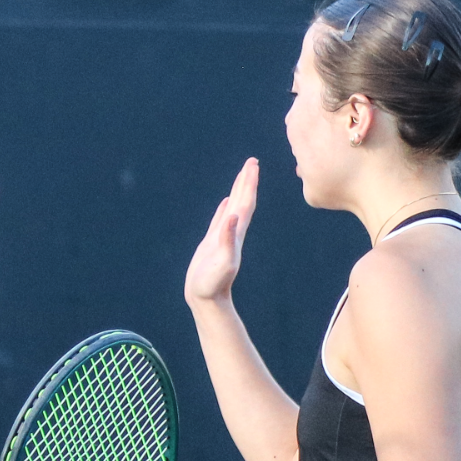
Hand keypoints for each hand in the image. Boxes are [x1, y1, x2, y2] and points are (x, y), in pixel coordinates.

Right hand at [184, 158, 257, 305]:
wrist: (207, 299)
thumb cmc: (213, 283)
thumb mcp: (222, 261)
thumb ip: (227, 238)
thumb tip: (234, 214)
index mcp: (237, 232)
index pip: (246, 202)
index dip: (249, 183)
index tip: (253, 165)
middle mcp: (233, 232)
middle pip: (243, 201)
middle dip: (247, 181)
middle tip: (252, 161)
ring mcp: (224, 236)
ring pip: (234, 208)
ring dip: (238, 191)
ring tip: (242, 175)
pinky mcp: (214, 243)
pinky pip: (222, 219)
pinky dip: (225, 207)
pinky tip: (227, 201)